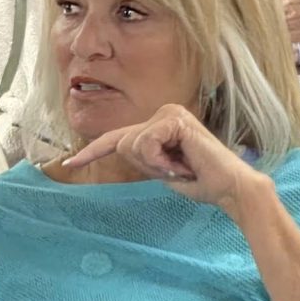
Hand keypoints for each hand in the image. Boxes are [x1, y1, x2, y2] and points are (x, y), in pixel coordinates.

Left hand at [62, 104, 264, 208]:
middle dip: (144, 166)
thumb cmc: (202, 182)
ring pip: (131, 145)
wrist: (230, 188)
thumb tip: (121, 148)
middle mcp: (164, 112)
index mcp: (161, 124)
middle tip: (175, 171)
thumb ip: (143, 157)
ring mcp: (169, 113)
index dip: (92, 152)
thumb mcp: (163, 169)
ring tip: (181, 167)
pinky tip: (182, 162)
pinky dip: (160, 161)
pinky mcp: (174, 119)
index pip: (118, 137)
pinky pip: (145, 144)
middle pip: (122, 143)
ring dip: (154, 165)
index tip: (69, 165)